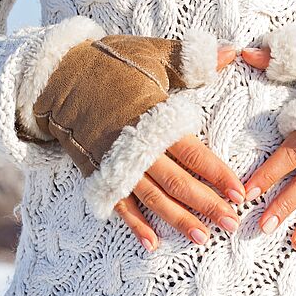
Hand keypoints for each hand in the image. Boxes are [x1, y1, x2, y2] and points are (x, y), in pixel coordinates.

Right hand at [116, 45, 244, 250]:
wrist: (57, 76)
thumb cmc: (110, 63)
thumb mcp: (152, 54)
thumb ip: (192, 60)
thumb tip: (232, 52)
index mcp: (154, 119)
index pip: (193, 154)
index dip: (217, 174)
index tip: (239, 193)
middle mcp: (136, 146)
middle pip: (178, 182)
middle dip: (206, 205)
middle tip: (231, 224)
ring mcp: (116, 163)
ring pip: (152, 198)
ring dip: (178, 220)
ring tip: (202, 239)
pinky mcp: (98, 173)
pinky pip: (119, 203)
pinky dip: (134, 224)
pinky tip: (152, 243)